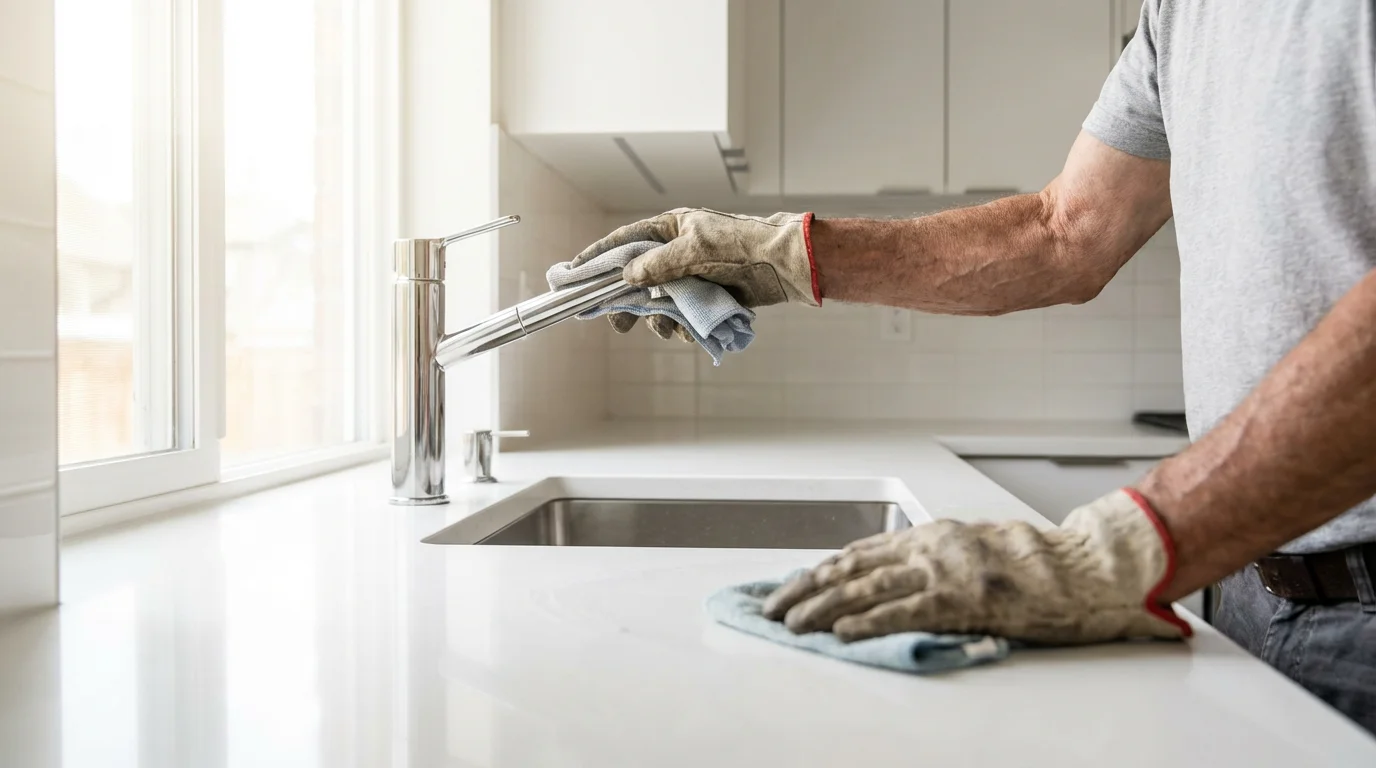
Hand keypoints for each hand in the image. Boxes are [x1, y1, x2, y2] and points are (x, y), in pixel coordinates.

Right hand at [571, 208, 818, 338]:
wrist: (781, 264)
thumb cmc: (739, 245)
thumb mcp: (693, 249)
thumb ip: (657, 264)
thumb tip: (628, 275)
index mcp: (670, 229)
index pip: (624, 241)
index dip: (597, 257)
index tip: (573, 273)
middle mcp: (676, 251)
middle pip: (638, 280)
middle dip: (629, 305)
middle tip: (618, 327)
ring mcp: (690, 275)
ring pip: (660, 303)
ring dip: (661, 321)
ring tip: (670, 330)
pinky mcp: (706, 295)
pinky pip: (682, 314)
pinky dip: (683, 326)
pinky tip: (690, 332)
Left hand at [762, 490, 1191, 644]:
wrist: (1081, 568)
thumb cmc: (1031, 565)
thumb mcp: (972, 550)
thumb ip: (932, 562)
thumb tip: (888, 585)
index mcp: (929, 535)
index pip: (859, 552)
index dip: (821, 571)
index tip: (792, 586)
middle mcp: (928, 546)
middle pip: (851, 567)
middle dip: (807, 589)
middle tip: (774, 608)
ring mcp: (944, 570)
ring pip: (868, 588)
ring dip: (824, 608)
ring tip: (794, 624)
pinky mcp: (962, 597)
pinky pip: (905, 611)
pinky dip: (868, 622)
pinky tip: (842, 634)